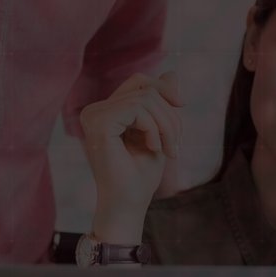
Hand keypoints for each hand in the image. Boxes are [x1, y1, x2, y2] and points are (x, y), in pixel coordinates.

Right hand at [79, 72, 181, 240]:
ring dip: (167, 125)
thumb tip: (173, 72)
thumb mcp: (159, 131)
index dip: (165, 90)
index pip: (140, 81)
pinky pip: (137, 108)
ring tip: (168, 149)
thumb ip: (162, 102)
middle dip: (170, 114)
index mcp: (106, 111)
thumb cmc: (140, 174)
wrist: (129, 204)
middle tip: (175, 144)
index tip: (181, 109)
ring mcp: (94, 115)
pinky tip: (153, 148)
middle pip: (145, 87)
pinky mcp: (98, 123)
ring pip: (145, 97)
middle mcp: (95, 110)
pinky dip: (154, 128)